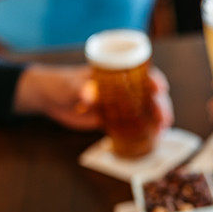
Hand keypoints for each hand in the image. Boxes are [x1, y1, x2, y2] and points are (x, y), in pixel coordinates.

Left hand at [13, 65, 172, 132]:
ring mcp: (119, 104)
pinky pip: (133, 124)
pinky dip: (145, 130)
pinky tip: (155, 137)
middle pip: (148, 94)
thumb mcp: (70, 84)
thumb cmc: (60, 83)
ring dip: (157, 118)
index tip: (161, 89)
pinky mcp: (113, 119)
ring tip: (164, 129)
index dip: (154, 80)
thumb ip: (80, 88)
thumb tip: (90, 95)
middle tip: (164, 117)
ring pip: (145, 109)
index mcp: (115, 74)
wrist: (48, 98)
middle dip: (160, 105)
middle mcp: (122, 88)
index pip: (141, 73)